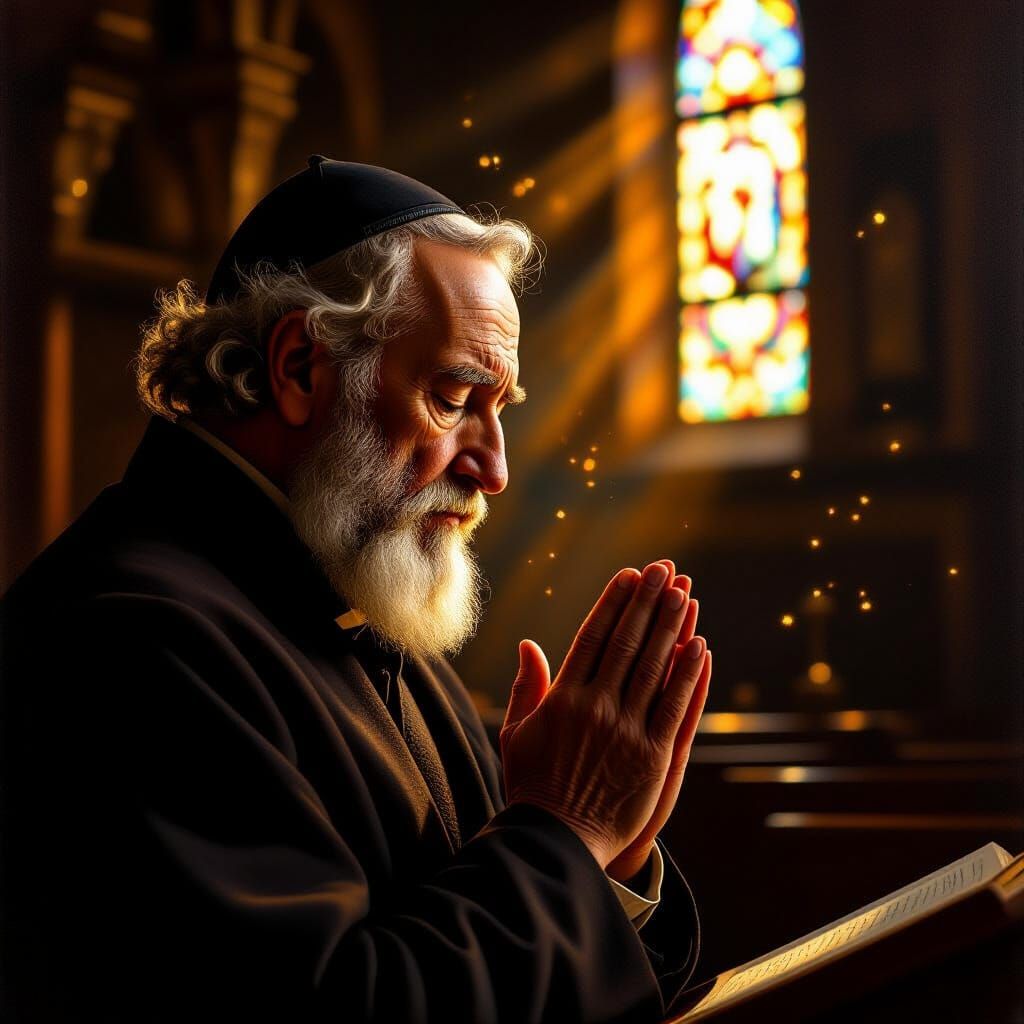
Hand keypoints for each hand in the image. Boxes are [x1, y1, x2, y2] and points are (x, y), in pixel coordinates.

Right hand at [500, 561, 708, 869]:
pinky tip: (699, 646)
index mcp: (563, 698)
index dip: (613, 602)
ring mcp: (627, 731)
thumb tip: (528, 645)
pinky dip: (688, 674)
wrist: (557, 840)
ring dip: (670, 626)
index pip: (592, 637)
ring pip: (654, 667)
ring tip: (684, 593)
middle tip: (664, 569)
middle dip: (647, 602)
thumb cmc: (533, 785)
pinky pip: (675, 707)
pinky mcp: (653, 756)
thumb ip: (527, 687)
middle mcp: (596, 707)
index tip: (629, 575)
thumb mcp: (517, 733)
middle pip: (627, 643)